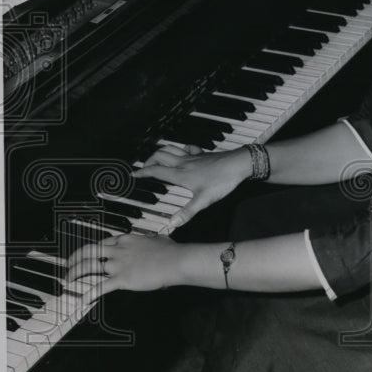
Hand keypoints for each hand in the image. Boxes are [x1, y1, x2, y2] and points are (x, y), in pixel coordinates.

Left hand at [66, 233, 181, 294]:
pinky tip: (83, 300)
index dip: (93, 248)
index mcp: (126, 240)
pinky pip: (101, 287)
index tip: (87, 253)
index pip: (103, 242)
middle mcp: (118, 250)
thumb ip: (152, 240)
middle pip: (89, 251)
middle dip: (75, 258)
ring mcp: (118, 265)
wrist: (176, 261)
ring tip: (69, 280)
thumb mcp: (159, 239)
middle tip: (68, 265)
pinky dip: (90, 294)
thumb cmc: (171, 251)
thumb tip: (155, 239)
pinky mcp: (122, 279)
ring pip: (89, 267)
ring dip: (76, 273)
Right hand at [133, 144, 251, 228]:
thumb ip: (187, 212)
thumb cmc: (222, 181)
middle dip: (149, 160)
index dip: (142, 172)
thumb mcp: (204, 200)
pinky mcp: (203, 154)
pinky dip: (181, 149)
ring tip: (157, 158)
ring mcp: (193, 157)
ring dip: (161, 151)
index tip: (133, 174)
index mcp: (180, 174)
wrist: (239, 164)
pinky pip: (188, 148)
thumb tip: (172, 223)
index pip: (156, 171)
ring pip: (171, 149)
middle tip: (144, 167)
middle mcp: (184, 163)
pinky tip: (184, 152)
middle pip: (160, 156)